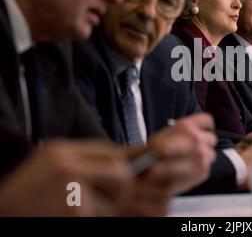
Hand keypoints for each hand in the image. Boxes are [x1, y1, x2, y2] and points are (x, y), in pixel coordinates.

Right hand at [0, 141, 132, 215]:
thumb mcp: (50, 167)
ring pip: (117, 193)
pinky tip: (73, 217)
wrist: (2, 214)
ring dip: (109, 206)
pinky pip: (103, 213)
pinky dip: (96, 217)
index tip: (121, 177)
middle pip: (119, 169)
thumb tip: (121, 165)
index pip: (109, 151)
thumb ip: (81, 162)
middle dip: (122, 188)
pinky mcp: (76, 212)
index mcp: (60, 150)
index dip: (120, 165)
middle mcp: (67, 164)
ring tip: (86, 210)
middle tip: (112, 201)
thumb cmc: (27, 197)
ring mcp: (72, 188)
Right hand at [122, 113, 216, 215]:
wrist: (145, 173)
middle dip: (204, 144)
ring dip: (202, 157)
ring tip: (188, 161)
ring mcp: (201, 155)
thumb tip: (197, 132)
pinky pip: (207, 168)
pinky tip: (186, 171)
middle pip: (211, 139)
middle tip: (194, 149)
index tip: (203, 131)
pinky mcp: (203, 170)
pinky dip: (199, 170)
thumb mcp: (167, 134)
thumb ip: (184, 132)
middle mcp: (196, 139)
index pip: (207, 121)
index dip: (206, 127)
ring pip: (210, 154)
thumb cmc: (152, 154)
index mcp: (186, 126)